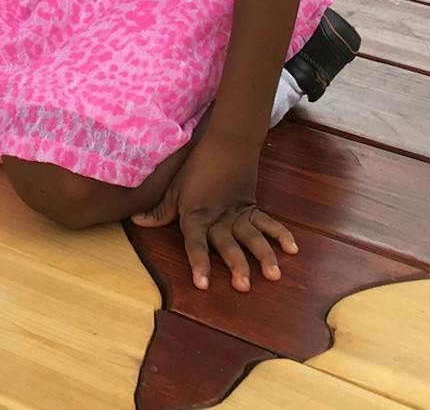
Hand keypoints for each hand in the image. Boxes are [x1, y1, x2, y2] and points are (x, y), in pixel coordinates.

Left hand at [132, 137, 296, 293]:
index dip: (198, 263)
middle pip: (227, 245)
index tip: (202, 284)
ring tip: (273, 275)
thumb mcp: (173, 188)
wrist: (225, 143)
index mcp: (197, 216)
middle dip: (236, 265)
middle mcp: (219, 219)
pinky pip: (268, 223)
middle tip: (243, 286)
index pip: (195, 243)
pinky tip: (293, 250)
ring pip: (252, 237)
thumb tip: (136, 221)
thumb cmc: (195, 167)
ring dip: (264, 256)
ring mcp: (239, 215)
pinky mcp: (253, 209)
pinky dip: (281, 234)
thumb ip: (159, 210)